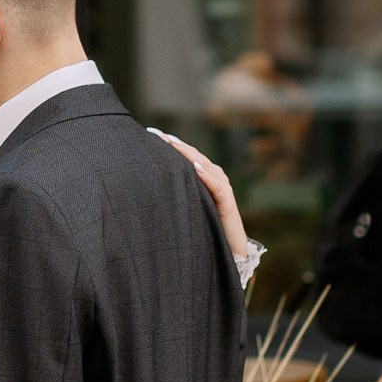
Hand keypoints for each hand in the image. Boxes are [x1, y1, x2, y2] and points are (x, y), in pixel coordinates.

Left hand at [157, 130, 252, 265]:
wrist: (231, 247)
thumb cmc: (207, 225)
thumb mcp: (190, 204)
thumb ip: (178, 192)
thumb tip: (150, 185)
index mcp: (205, 175)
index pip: (187, 155)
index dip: (171, 144)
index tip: (152, 134)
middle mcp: (215, 176)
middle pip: (193, 155)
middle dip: (175, 144)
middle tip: (157, 134)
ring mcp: (223, 186)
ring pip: (204, 165)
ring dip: (188, 154)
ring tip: (172, 143)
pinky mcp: (227, 201)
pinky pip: (215, 186)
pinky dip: (205, 176)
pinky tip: (193, 168)